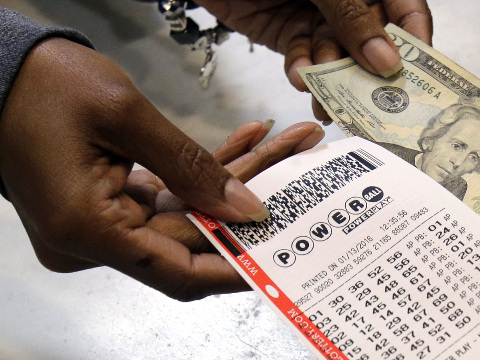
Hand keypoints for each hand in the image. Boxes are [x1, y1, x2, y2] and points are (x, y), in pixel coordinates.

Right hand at [0, 38, 324, 300]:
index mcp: (87, 230)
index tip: (278, 257)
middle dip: (245, 200)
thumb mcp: (125, 117)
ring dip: (230, 179)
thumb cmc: (44, 86)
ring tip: (281, 144)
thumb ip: (190, 168)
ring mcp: (101, 221)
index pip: (178, 273)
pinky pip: (167, 194)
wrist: (4, 70)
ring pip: (185, 211)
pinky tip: (241, 146)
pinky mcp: (108, 202)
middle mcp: (92, 238)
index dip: (233, 269)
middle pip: (190, 234)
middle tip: (296, 167)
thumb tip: (244, 210)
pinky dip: (200, 173)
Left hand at [196, 0, 431, 120]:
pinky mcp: (289, 33)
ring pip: (335, 57)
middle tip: (368, 105)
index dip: (414, 42)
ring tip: (328, 103)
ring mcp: (318, 18)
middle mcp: (346, 1)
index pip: (404, 10)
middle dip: (367, 74)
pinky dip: (300, 70)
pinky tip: (298, 77)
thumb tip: (386, 56)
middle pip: (371, 41)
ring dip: (331, 82)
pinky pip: (302, 58)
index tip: (412, 77)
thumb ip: (350, 14)